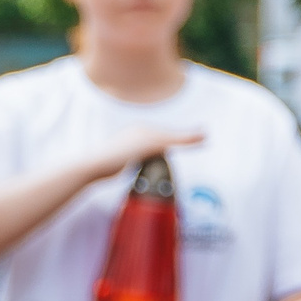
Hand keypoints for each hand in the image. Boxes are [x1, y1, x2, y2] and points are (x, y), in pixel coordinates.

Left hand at [86, 126, 203, 184]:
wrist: (96, 166)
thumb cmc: (123, 152)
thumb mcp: (156, 143)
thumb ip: (180, 139)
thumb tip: (204, 135)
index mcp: (144, 129)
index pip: (171, 134)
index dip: (185, 139)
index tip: (202, 141)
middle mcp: (137, 137)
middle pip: (163, 143)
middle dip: (175, 147)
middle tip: (192, 149)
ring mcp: (131, 149)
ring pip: (153, 154)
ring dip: (163, 158)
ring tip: (172, 164)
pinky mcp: (126, 162)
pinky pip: (145, 162)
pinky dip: (152, 166)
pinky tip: (154, 171)